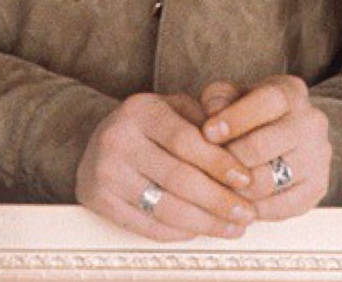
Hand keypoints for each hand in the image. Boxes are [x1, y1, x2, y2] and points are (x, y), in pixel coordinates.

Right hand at [74, 92, 255, 240]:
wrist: (95, 143)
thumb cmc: (148, 127)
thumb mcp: (174, 108)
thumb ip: (206, 120)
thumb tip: (242, 148)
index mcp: (140, 110)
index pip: (186, 141)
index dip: (219, 164)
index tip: (247, 180)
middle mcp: (118, 139)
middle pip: (179, 178)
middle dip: (219, 200)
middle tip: (246, 213)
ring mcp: (106, 172)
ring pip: (166, 207)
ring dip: (205, 223)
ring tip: (232, 228)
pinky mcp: (98, 200)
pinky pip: (148, 226)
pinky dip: (179, 233)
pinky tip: (200, 230)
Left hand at [198, 75, 330, 219]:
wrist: (283, 137)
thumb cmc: (248, 114)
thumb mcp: (232, 96)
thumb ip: (218, 98)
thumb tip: (212, 115)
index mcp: (291, 92)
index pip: (268, 102)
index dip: (235, 118)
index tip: (208, 133)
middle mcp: (313, 122)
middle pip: (264, 146)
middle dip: (229, 158)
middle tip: (207, 167)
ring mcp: (319, 157)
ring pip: (270, 180)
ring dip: (237, 187)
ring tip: (216, 186)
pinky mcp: (319, 187)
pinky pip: (282, 207)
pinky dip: (255, 209)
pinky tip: (236, 203)